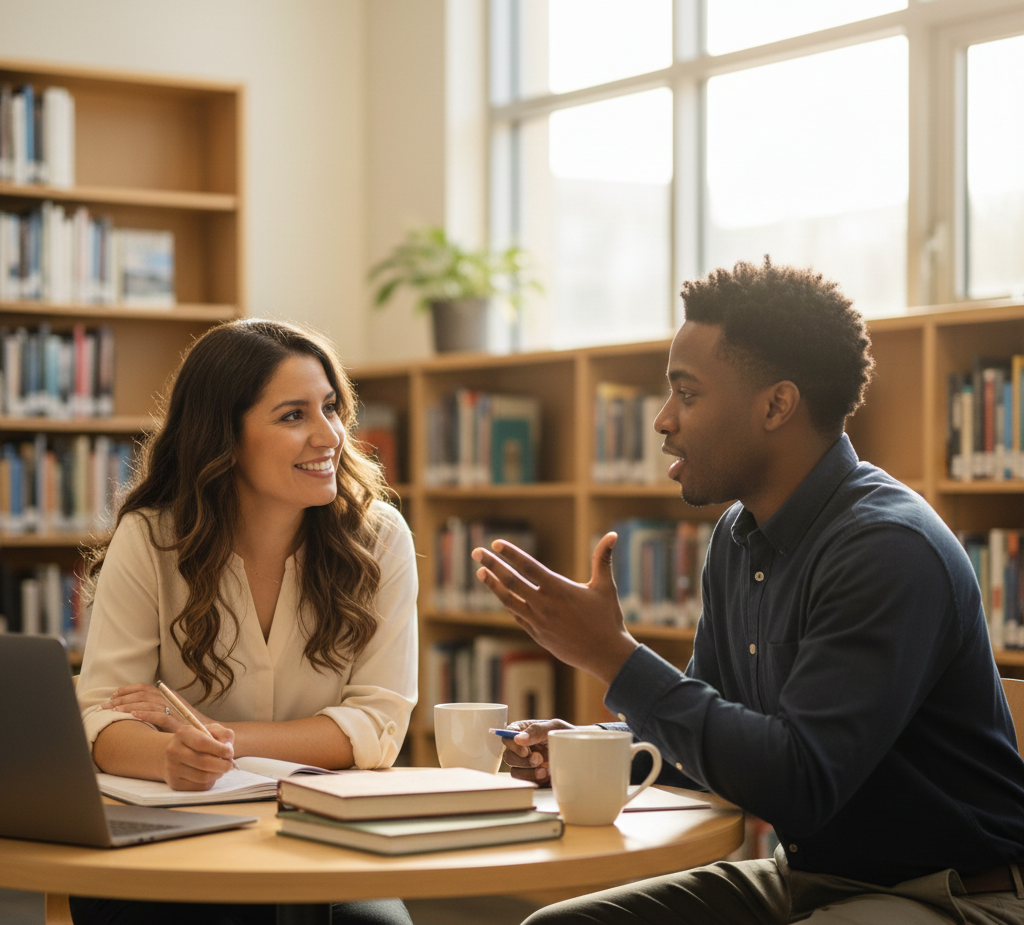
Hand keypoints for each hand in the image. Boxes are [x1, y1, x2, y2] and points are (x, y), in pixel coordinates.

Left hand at [100, 683, 211, 732]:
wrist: (209, 733)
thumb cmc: (189, 725)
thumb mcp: (173, 713)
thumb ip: (158, 708)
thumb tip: (135, 708)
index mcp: (168, 695)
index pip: (144, 687)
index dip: (127, 689)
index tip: (113, 695)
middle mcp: (170, 699)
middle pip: (142, 694)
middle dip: (121, 698)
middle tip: (105, 706)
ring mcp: (174, 710)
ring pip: (147, 703)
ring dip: (128, 705)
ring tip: (114, 710)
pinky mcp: (177, 722)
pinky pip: (158, 715)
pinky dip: (144, 714)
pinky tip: (132, 715)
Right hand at [162, 723, 235, 790]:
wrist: (176, 754)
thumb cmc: (199, 740)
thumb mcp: (212, 730)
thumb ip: (224, 735)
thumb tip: (228, 748)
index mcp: (183, 734)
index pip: (202, 743)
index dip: (220, 749)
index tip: (230, 753)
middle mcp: (174, 751)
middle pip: (203, 762)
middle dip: (222, 765)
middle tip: (230, 765)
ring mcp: (173, 769)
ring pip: (203, 777)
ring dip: (218, 774)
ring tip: (221, 768)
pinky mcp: (176, 784)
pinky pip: (200, 787)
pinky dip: (210, 781)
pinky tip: (210, 774)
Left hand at [472, 533, 638, 684]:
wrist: (605, 655)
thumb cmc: (607, 619)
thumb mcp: (605, 587)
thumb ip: (603, 560)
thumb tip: (613, 535)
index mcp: (558, 589)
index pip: (528, 566)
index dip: (510, 553)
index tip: (496, 543)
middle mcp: (544, 604)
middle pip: (511, 581)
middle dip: (492, 564)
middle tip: (476, 551)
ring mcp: (538, 621)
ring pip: (508, 600)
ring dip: (493, 585)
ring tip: (480, 572)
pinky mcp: (537, 634)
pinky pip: (517, 616)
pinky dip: (508, 603)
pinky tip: (502, 595)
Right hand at [500, 719, 576, 784]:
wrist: (583, 754)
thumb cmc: (568, 735)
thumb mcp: (555, 727)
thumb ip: (537, 730)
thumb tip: (518, 738)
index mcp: (524, 731)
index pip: (507, 736)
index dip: (512, 744)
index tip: (526, 750)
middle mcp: (522, 748)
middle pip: (508, 756)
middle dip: (522, 761)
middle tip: (538, 759)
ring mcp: (526, 764)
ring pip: (515, 771)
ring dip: (528, 772)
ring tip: (545, 770)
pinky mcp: (532, 777)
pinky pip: (525, 782)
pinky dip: (534, 780)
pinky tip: (546, 775)